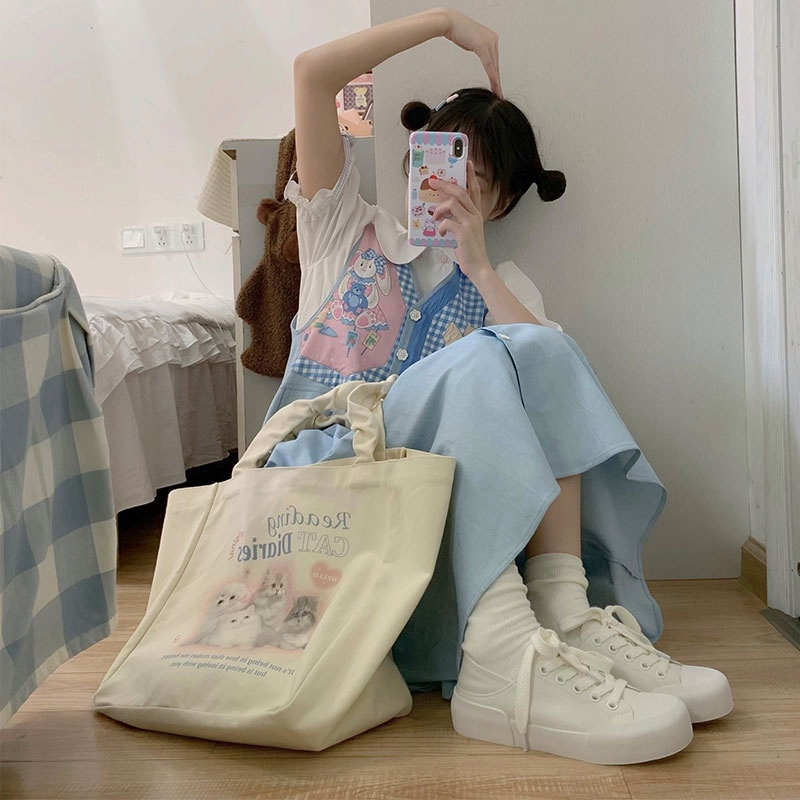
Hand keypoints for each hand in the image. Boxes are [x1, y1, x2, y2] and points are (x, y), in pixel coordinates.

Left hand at [430, 161, 491, 278]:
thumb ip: (456, 219)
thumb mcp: (465, 231)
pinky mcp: (464, 232)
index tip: (467, 162)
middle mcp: (475, 215)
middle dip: (445, 184)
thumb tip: (440, 211)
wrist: (478, 267)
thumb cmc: (469, 250)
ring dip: (439, 208)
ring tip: (434, 216)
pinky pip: (447, 222)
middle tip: (432, 182)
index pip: (474, 189)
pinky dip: (441, 226)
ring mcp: (470, 222)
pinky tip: (441, 233)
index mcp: (476, 213)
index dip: (471, 175)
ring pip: (453, 203)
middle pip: (460, 191)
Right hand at [441, 9, 501, 96]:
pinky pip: (488, 65)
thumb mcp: (472, 42)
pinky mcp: (483, 45)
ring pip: (494, 66)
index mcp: (491, 38)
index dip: (496, 75)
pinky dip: (491, 76)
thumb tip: (481, 55)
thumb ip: (479, 49)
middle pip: (496, 65)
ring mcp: (489, 42)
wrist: (450, 22)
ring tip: (497, 92)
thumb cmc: (458, 31)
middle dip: (497, 80)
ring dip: (496, 81)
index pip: (495, 61)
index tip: (497, 86)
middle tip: (498, 92)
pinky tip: (493, 84)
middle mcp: (493, 39)